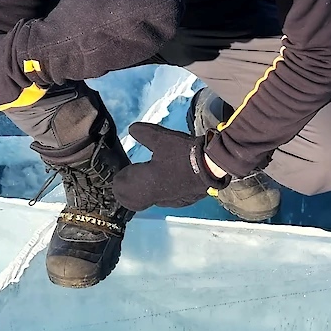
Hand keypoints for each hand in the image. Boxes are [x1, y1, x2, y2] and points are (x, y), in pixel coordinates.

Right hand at [12, 0, 181, 85]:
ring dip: (160, 24)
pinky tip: (135, 29)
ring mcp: (139, 51)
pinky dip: (149, 37)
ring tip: (147, 13)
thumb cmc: (71, 17)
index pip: (173, 4)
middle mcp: (143, 33)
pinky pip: (151, 46)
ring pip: (163, 35)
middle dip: (168, 10)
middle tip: (158, 0)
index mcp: (135, 11)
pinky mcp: (132, 63)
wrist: (57, 52)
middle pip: (172, 21)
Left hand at [114, 122, 230, 211]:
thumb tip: (131, 129)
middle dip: (130, 191)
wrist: (212, 166)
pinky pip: (166, 200)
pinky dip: (162, 193)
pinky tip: (166, 185)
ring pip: (152, 200)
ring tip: (146, 183)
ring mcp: (171, 201)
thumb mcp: (161, 138)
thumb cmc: (184, 153)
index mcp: (148, 184)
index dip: (120, 182)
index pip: (125, 187)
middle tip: (128, 183)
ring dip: (147, 192)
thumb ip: (143, 134)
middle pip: (136, 200)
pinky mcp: (184, 202)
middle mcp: (157, 197)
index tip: (118, 176)